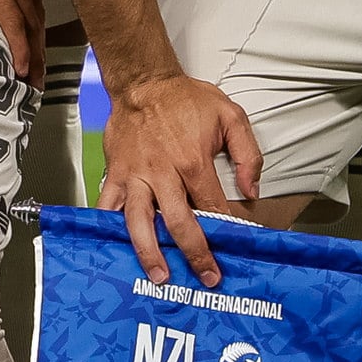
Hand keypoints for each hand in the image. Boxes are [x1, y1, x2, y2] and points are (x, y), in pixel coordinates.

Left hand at [0, 0, 39, 94]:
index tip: (23, 74)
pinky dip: (38, 20)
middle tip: (36, 86)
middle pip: (30, 25)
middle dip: (35, 57)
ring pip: (37, 13)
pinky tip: (35, 29)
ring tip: (40, 67)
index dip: (18, 49)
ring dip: (40, 42)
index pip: (9, 21)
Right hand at [100, 72, 261, 288]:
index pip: (213, 205)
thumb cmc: (186, 99)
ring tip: (159, 276)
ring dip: (150, 252)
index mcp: (193, 161)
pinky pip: (109, 206)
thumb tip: (252, 189)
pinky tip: (115, 248)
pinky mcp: (115, 173)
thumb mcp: (230, 115)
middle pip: (178, 223)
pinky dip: (110, 228)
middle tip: (206, 278)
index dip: (225, 229)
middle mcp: (163, 173)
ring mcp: (135, 175)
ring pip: (139, 221)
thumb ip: (248, 153)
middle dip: (194, 254)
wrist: (144, 82)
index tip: (234, 249)